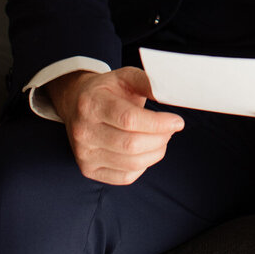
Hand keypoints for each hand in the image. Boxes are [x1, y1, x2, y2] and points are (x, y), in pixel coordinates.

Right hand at [47, 66, 184, 185]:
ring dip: (156, 152)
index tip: (177, 121)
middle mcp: (84, 131)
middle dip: (160, 138)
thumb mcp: (125, 76)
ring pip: (131, 163)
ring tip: (162, 138)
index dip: (158, 123)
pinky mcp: (89, 170)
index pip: (129, 119)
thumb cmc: (107, 90)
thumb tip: (171, 93)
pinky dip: (143, 166)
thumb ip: (147, 83)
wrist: (76, 103)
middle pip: (131, 144)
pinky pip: (125, 177)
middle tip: (171, 129)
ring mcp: (84, 154)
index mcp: (92, 103)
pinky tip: (146, 151)